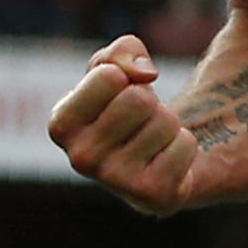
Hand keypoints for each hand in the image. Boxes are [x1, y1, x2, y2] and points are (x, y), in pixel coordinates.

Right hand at [47, 36, 201, 215]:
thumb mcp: (116, 68)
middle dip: (151, 102)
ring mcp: (114, 181)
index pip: (108, 75)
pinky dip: (185, 146)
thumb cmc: (126, 108)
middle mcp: (80, 158)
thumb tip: (144, 74)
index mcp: (61, 124)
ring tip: (153, 140)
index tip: (119, 94)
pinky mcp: (150, 194)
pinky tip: (167, 160)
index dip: (125, 76)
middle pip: (139, 99)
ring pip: (166, 121)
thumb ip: (122, 52)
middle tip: (141, 121)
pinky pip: (186, 145)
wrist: (156, 158)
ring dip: (169, 124)